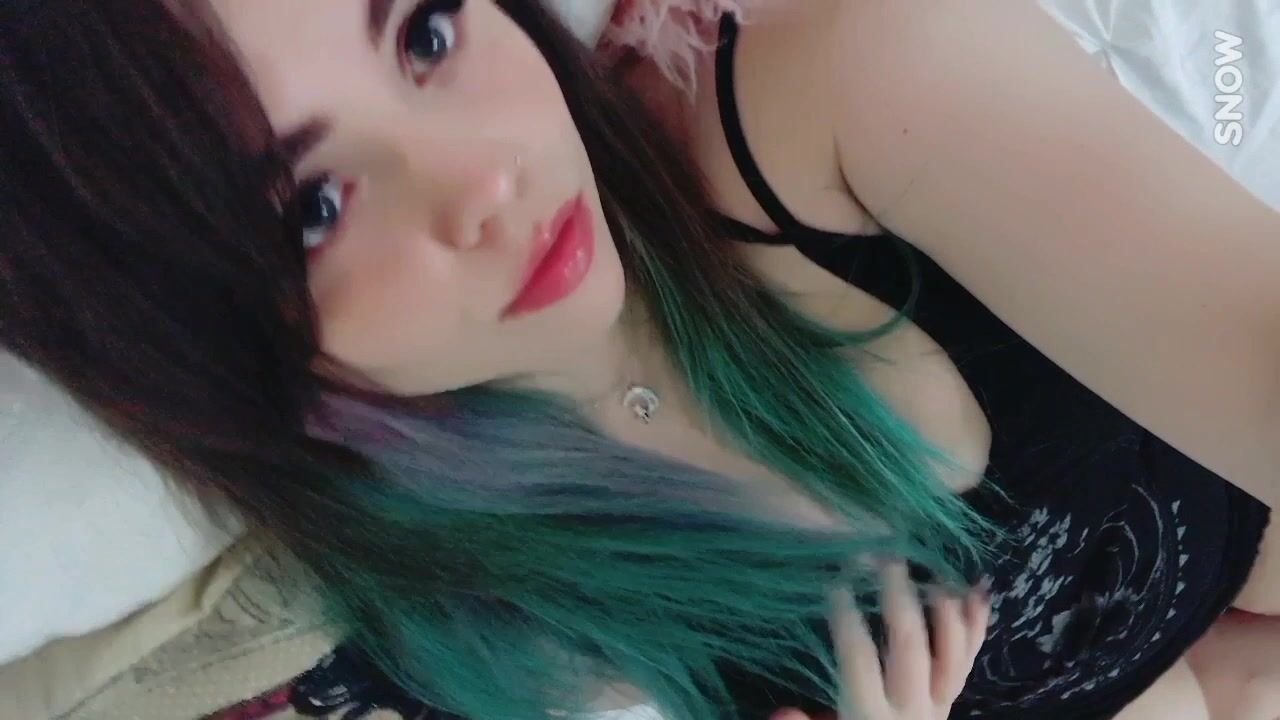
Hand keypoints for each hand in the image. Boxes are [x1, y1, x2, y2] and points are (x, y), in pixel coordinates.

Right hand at [773, 564, 990, 719]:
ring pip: (952, 651)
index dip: (847, 621)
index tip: (834, 585)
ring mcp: (939, 702)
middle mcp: (911, 706)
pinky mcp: (952, 697)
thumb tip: (781, 711)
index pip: (860, 660)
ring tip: (932, 571)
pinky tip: (977, 591)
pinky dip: (977, 624)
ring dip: (945, 608)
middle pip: (910, 646)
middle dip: (898, 598)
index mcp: (871, 714)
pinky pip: (970, 658)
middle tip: (885, 558)